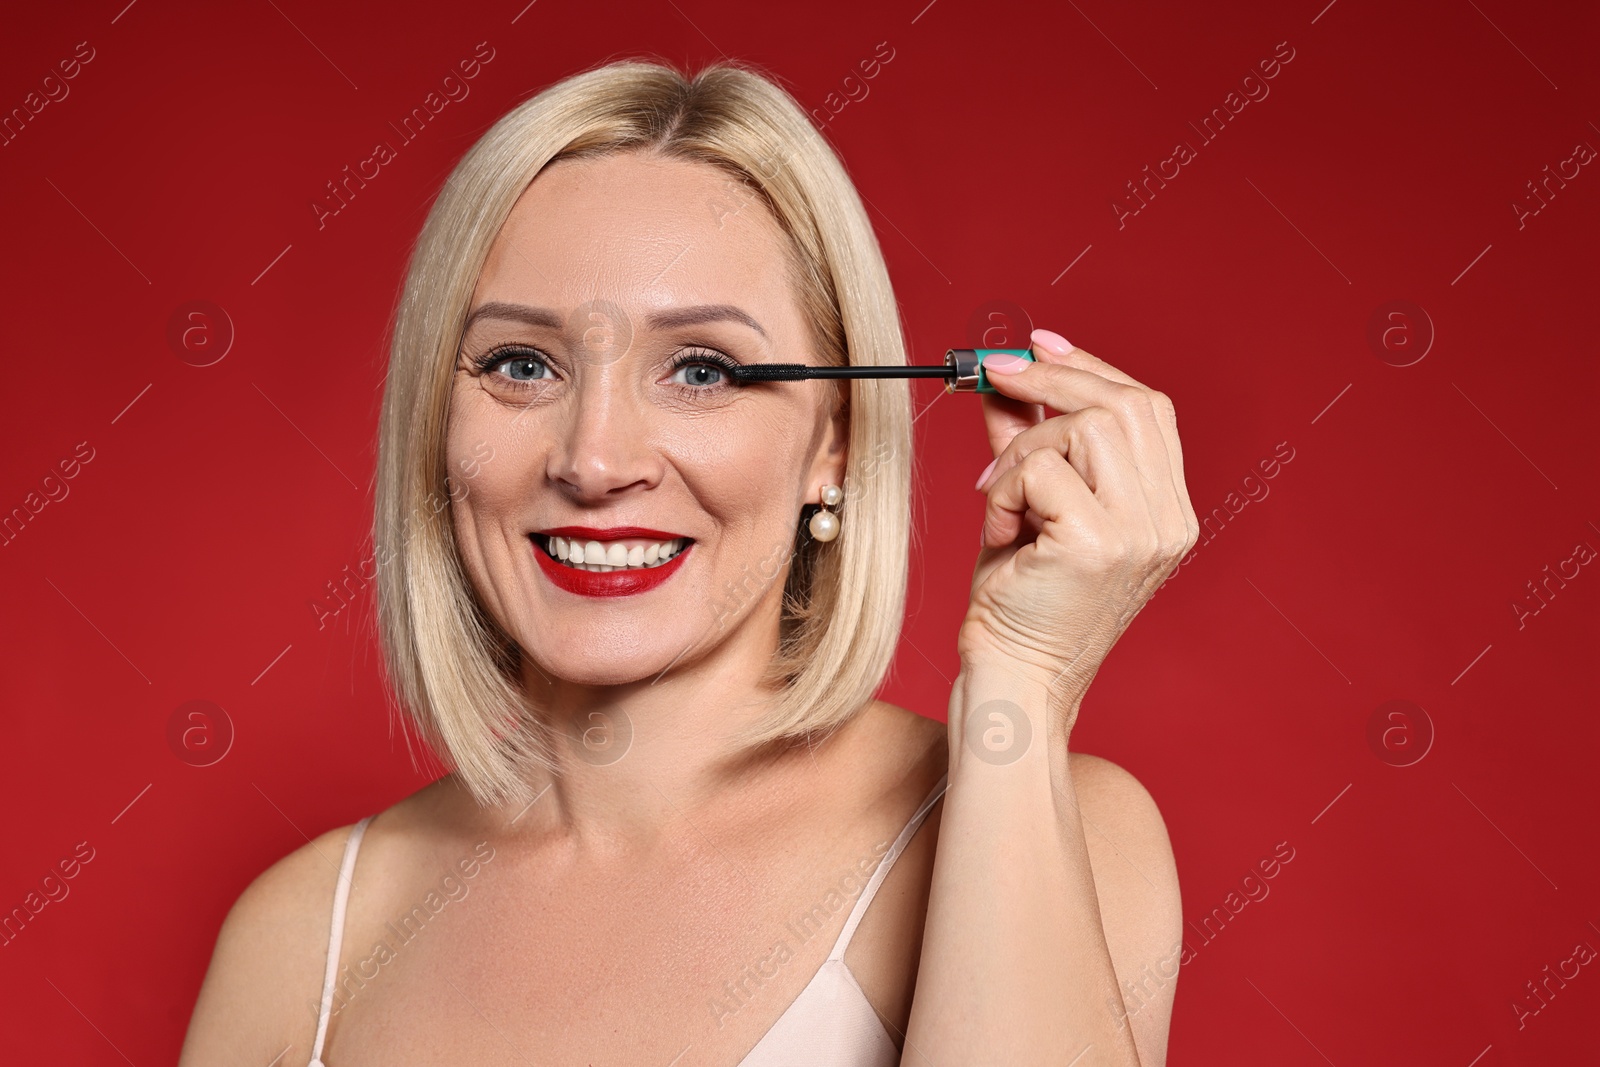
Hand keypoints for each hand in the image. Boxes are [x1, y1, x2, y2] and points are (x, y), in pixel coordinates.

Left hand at [961, 329, 1198, 735]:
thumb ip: (1030, 441)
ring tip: (998, 499)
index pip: (1148, 410)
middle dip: (1051, 378)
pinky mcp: (1098, 543)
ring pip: (1083, 427)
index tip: (1037, 344)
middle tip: (990, 375)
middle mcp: (1169, 521)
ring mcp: (1142, 533)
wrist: (1013, 681)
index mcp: (1168, 513)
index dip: (1092, 367)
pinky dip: (1004, 488)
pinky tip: (998, 532)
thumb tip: (1008, 379)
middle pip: (1125, 404)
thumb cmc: (1020, 604)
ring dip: (1021, 449)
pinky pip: (1041, 467)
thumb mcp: (1029, 507)